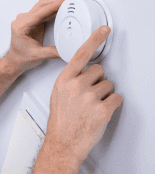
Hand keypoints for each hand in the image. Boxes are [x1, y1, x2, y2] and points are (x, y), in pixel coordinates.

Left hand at [7, 0, 74, 72]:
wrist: (15, 60)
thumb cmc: (21, 58)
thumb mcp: (38, 55)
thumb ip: (52, 52)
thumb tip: (66, 50)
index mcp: (21, 27)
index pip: (40, 12)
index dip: (53, 5)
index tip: (64, 1)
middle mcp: (22, 21)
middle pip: (41, 6)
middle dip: (56, 0)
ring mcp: (26, 19)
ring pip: (41, 5)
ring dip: (54, 0)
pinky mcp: (31, 21)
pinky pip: (41, 10)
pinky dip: (51, 5)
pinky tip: (57, 0)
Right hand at [45, 25, 122, 169]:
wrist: (63, 144)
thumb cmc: (60, 122)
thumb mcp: (58, 95)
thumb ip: (70, 81)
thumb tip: (86, 73)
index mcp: (64, 81)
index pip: (82, 54)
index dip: (95, 39)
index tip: (104, 29)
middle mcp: (76, 86)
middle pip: (99, 71)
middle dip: (98, 81)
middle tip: (88, 96)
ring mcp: (89, 97)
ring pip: (109, 85)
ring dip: (104, 95)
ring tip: (91, 108)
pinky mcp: (102, 109)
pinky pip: (116, 98)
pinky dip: (111, 105)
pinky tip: (99, 113)